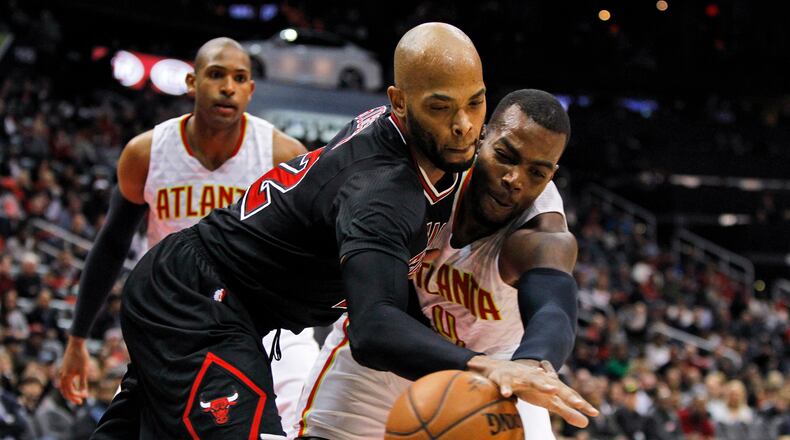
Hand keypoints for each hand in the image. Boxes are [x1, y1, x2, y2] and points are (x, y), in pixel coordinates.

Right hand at [59, 335, 90, 404]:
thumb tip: (84, 394)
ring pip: (64, 386)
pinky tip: (76, 386)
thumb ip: (83, 383)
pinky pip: (65, 381)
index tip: (85, 398)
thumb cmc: (81, 357)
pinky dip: (70, 386)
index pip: (69, 392)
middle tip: (80, 402)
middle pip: (65, 391)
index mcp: (65, 377)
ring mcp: (62, 372)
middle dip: (72, 397)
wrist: (76, 344)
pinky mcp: (64, 369)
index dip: (77, 396)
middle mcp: (62, 376)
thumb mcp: (84, 371)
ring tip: (79, 395)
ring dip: (71, 392)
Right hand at [467, 356, 598, 427]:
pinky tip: (507, 395)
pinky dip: (506, 389)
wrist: (502, 368)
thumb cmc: (530, 387)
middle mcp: (539, 379)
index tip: (594, 413)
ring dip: (542, 385)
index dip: (580, 403)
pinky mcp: (505, 379)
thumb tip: (586, 423)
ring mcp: (522, 378)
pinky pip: (505, 385)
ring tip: (553, 391)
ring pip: (533, 381)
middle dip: (567, 395)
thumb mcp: (548, 400)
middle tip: (579, 404)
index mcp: (550, 385)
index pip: (568, 394)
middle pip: (555, 387)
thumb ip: (566, 411)